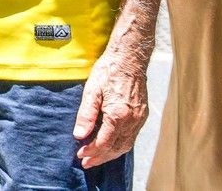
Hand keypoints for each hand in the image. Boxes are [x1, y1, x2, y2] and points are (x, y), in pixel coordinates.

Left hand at [72, 53, 149, 167]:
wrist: (129, 59)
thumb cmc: (108, 71)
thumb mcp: (91, 91)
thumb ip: (86, 115)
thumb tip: (79, 135)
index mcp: (118, 115)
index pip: (104, 143)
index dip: (91, 151)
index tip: (80, 154)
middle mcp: (132, 120)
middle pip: (116, 148)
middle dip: (100, 157)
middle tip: (86, 163)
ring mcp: (139, 119)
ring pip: (126, 145)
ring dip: (111, 154)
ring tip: (97, 158)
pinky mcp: (142, 116)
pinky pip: (131, 137)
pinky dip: (120, 145)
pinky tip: (111, 145)